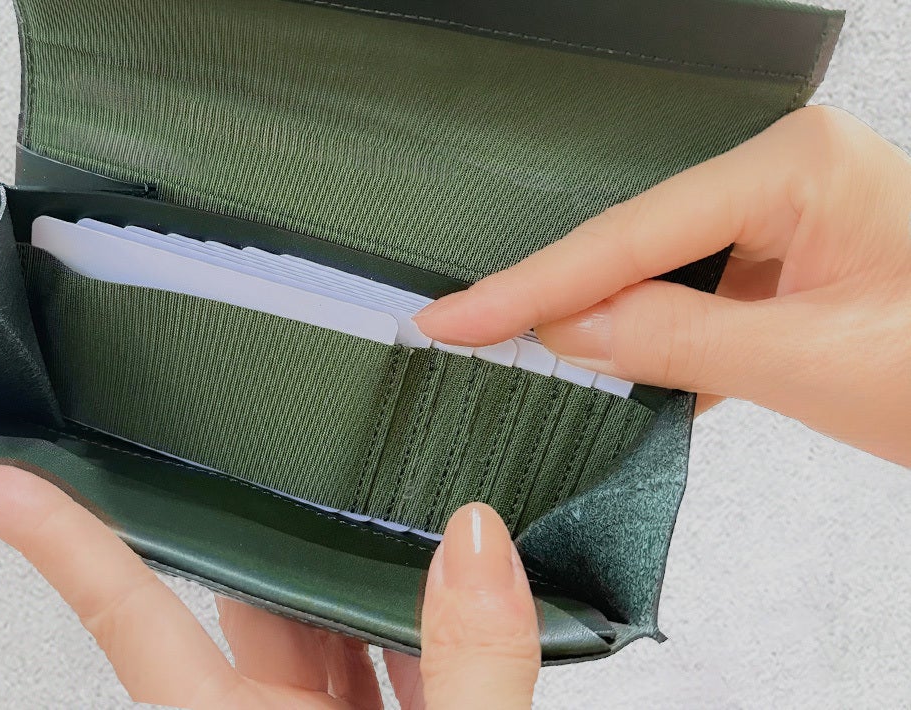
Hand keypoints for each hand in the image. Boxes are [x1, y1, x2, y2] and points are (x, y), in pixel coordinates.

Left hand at [0, 465, 539, 708]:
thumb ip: (468, 670)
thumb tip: (476, 545)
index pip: (131, 616)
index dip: (55, 542)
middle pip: (243, 601)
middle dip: (276, 528)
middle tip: (294, 438)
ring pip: (317, 629)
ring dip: (357, 572)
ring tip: (398, 494)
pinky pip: (378, 666)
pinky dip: (411, 624)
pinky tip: (449, 584)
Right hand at [413, 106, 910, 465]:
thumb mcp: (813, 364)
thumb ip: (678, 340)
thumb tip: (572, 327)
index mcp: (800, 167)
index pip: (632, 232)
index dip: (531, 284)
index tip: (454, 317)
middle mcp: (791, 173)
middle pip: (635, 237)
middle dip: (558, 295)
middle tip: (469, 332)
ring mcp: (793, 213)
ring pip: (661, 268)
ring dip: (610, 321)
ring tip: (526, 352)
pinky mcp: (795, 255)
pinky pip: (699, 289)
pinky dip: (660, 338)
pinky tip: (623, 368)